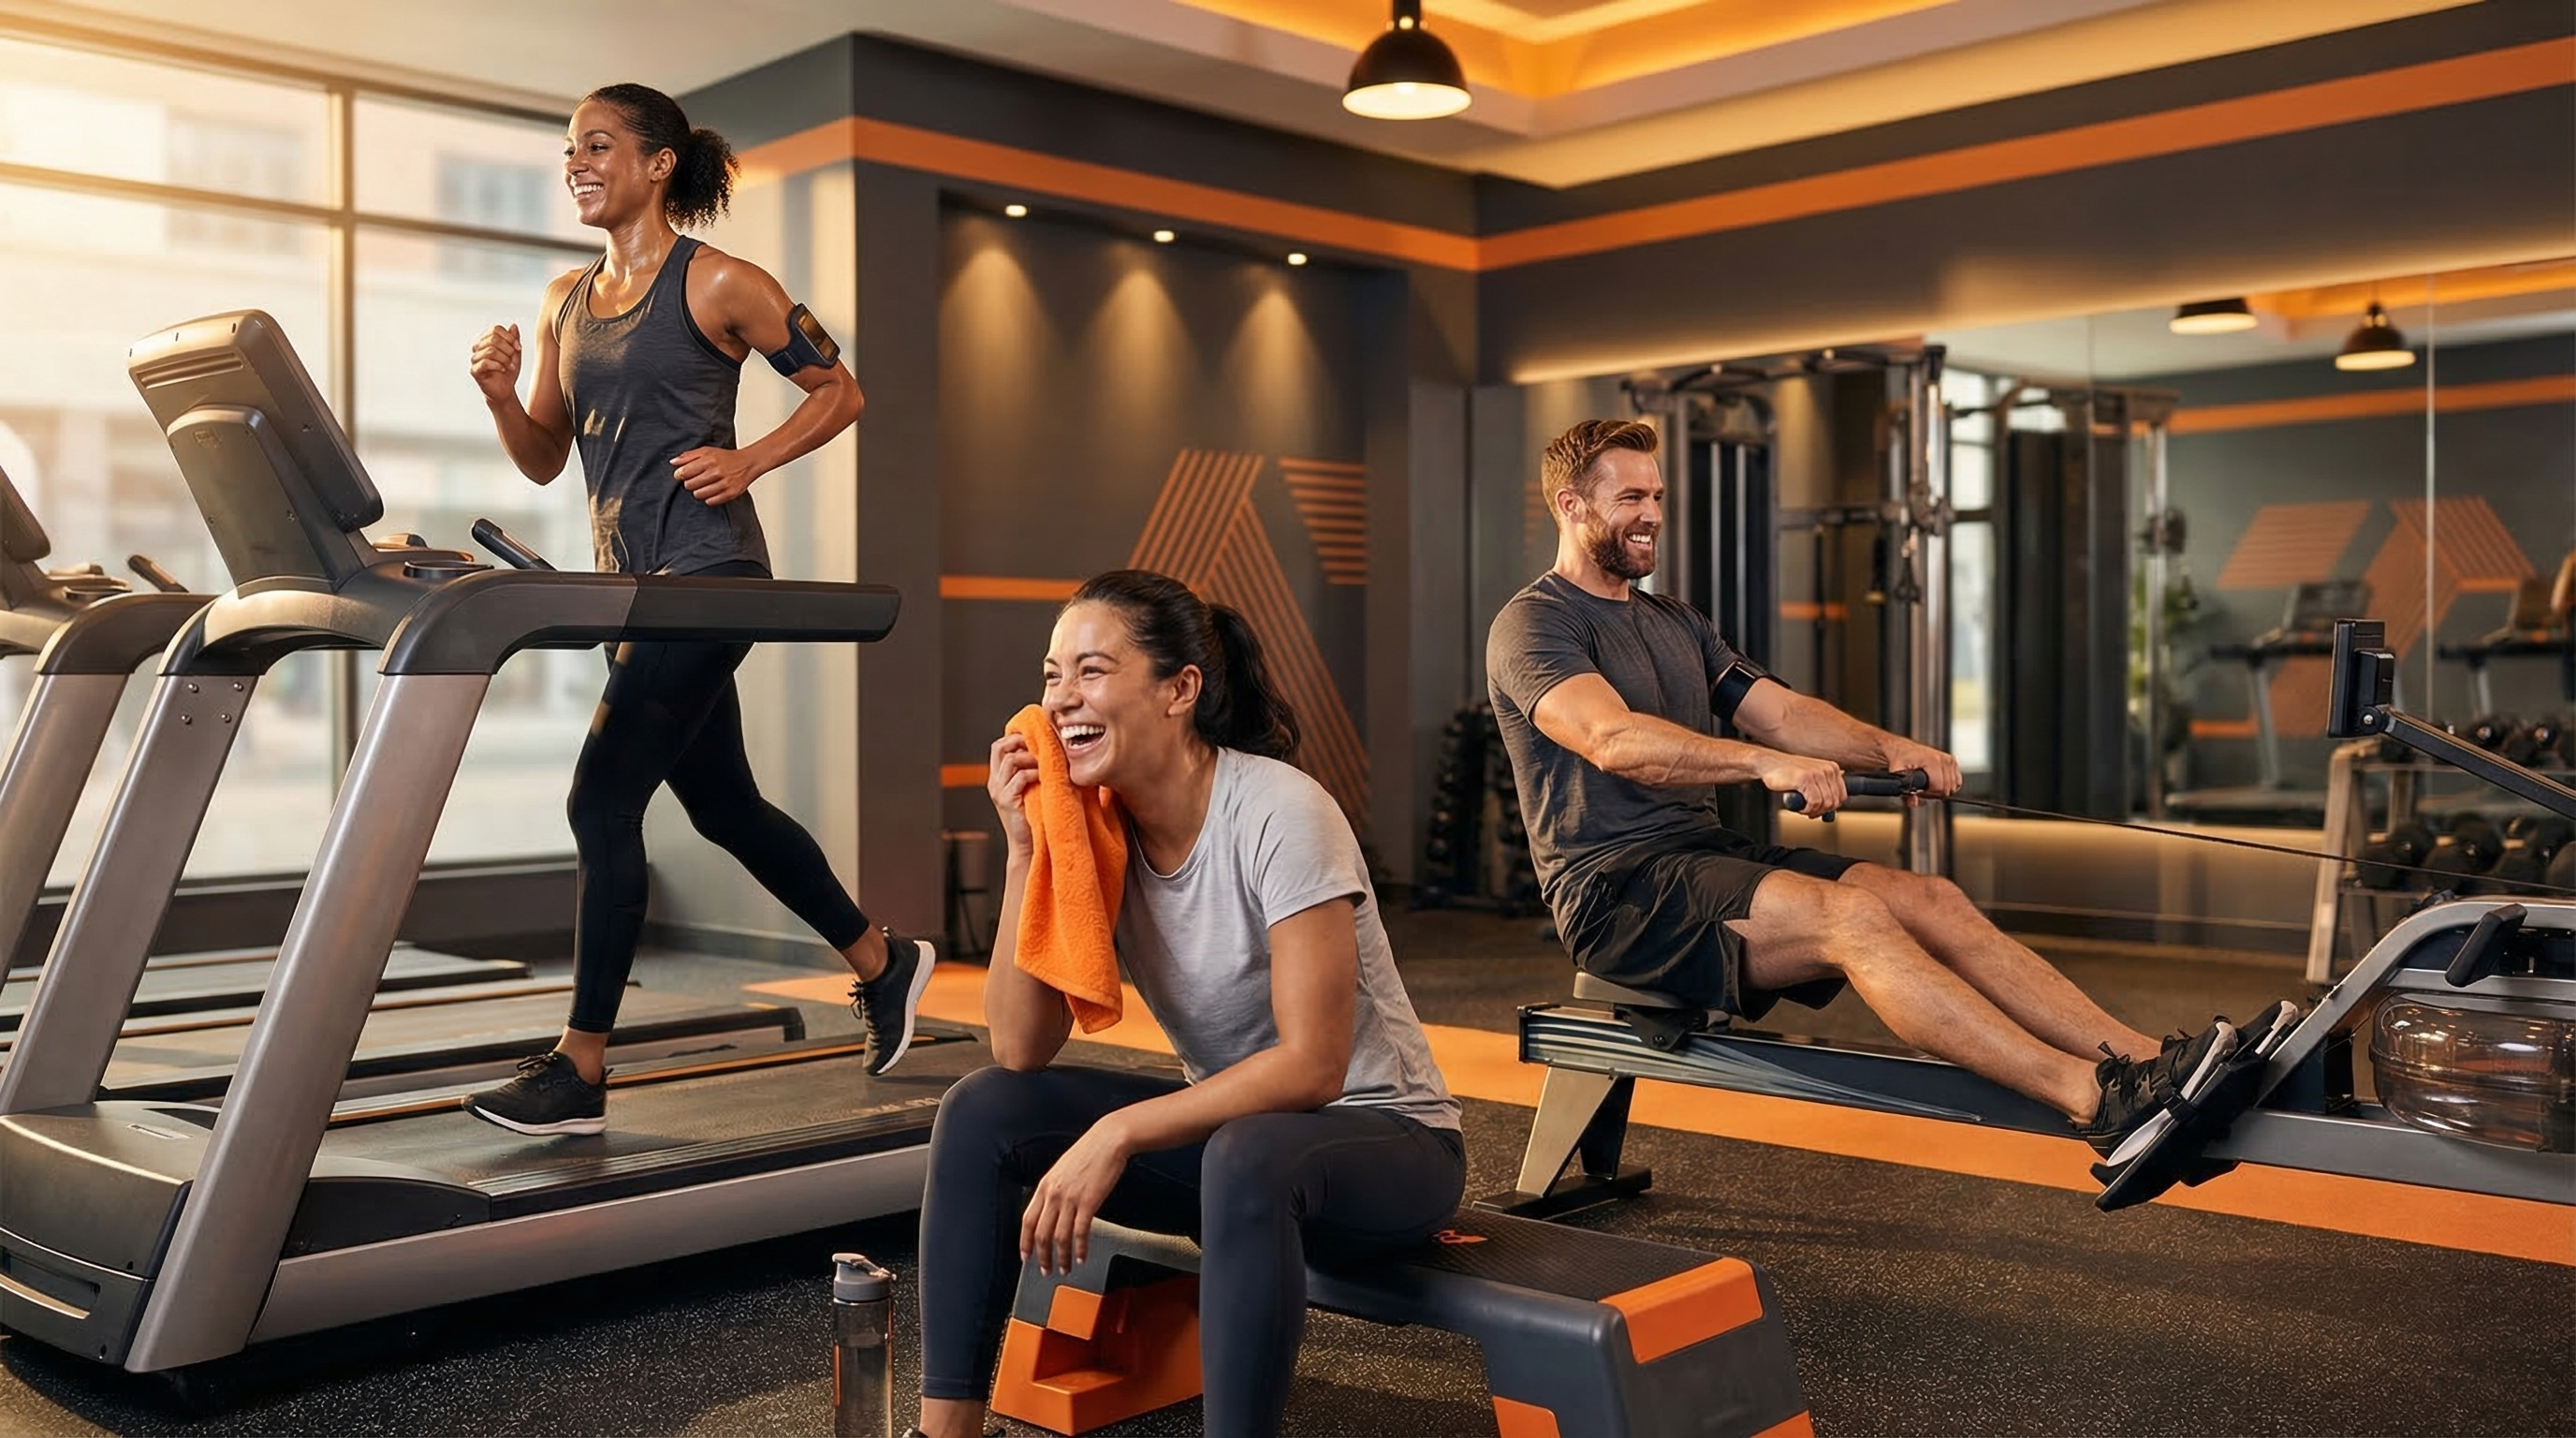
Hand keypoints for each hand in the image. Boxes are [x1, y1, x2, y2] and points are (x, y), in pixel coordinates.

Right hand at [469, 324, 521, 404]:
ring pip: (491, 350)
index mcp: (486, 340)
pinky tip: (503, 369)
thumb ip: (514, 340)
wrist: (505, 390)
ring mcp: (475, 358)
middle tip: (514, 358)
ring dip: (505, 358)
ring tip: (510, 366)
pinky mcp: (474, 370)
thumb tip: (513, 325)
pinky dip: (498, 365)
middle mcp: (478, 347)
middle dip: (508, 349)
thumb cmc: (508, 371)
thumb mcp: (515, 354)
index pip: (495, 329)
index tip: (518, 348)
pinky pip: (485, 363)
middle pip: (493, 338)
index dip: (509, 337)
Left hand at [672, 447, 760, 504]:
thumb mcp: (707, 451)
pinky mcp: (730, 494)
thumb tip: (673, 462)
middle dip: (690, 483)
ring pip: (699, 495)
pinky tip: (712, 490)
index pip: (685, 472)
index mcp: (710, 460)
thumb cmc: (726, 458)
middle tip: (696, 479)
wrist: (748, 463)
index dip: (680, 474)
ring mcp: (724, 484)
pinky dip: (709, 497)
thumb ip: (689, 456)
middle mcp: (717, 472)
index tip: (682, 474)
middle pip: (690, 485)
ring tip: (704, 485)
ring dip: (698, 491)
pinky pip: (710, 501)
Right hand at [989, 731, 1037, 860]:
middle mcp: (994, 782)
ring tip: (1045, 763)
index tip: (1035, 739)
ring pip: (1010, 759)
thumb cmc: (1036, 817)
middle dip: (1020, 741)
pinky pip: (1019, 777)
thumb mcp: (1031, 789)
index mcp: (998, 778)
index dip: (1015, 738)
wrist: (1030, 846)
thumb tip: (1050, 750)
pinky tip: (1044, 778)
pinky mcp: (1007, 800)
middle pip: (999, 747)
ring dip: (1030, 757)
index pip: (998, 746)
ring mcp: (998, 791)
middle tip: (1040, 746)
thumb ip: (1032, 771)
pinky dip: (1034, 773)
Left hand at [1021, 1118, 1131, 1275]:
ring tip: (1065, 1268)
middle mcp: (1054, 1193)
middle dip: (1042, 1256)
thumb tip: (1051, 1210)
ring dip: (1061, 1257)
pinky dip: (1080, 1248)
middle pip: (1041, 1233)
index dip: (1025, 1242)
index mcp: (1045, 1185)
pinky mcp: (1088, 1202)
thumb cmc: (1090, 1152)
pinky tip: (1082, 1256)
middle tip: (1045, 1270)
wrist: (1109, 1140)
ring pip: (1059, 1237)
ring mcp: (1070, 1198)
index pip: (1027, 1220)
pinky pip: (1080, 1232)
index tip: (1026, 1256)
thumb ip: (1054, 1190)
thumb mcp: (1062, 1170)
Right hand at [1758, 751, 1847, 815]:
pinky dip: (1806, 809)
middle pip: (1834, 802)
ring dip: (1813, 811)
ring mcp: (1817, 773)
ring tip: (1802, 808)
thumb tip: (1836, 803)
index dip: (1830, 808)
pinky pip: (1814, 802)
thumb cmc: (1788, 772)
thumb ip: (1824, 786)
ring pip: (1825, 804)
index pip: (1842, 796)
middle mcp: (1827, 769)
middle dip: (1821, 811)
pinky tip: (1798, 806)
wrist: (1768, 764)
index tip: (1818, 810)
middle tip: (1809, 812)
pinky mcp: (1805, 779)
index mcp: (1832, 768)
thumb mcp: (1812, 776)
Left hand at [1880, 738, 1961, 797]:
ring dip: (1941, 789)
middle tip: (1922, 788)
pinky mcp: (1952, 762)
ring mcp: (1949, 760)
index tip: (1920, 791)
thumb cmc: (1900, 758)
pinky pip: (1957, 781)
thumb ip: (1905, 789)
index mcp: (1933, 761)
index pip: (1941, 788)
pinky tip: (1936, 782)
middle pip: (1948, 789)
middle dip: (1935, 793)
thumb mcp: (1897, 773)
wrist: (1902, 748)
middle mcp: (1944, 759)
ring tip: (1928, 784)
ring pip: (1954, 786)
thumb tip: (1913, 802)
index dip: (1930, 794)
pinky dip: (1948, 785)